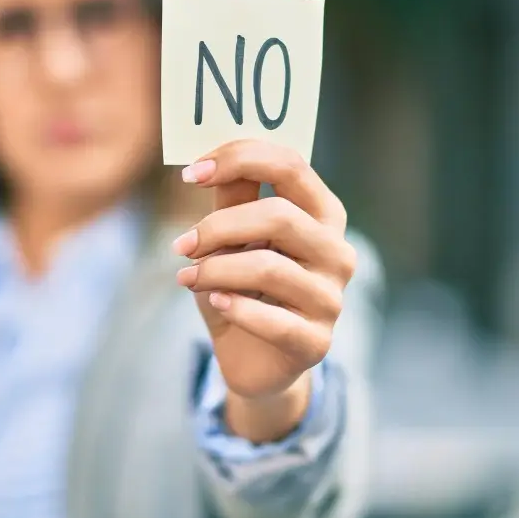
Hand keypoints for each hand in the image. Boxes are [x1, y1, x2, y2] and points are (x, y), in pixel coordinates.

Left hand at [171, 140, 355, 439]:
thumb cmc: (243, 286)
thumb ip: (231, 197)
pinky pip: (273, 321)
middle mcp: (337, 252)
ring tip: (186, 277)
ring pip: (269, 268)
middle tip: (181, 243)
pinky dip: (236, 308)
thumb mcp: (233, 236)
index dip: (240, 159)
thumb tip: (208, 160)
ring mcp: (331, 299)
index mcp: (323, 214)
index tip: (192, 173)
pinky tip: (215, 302)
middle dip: (219, 226)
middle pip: (279, 216)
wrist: (252, 357)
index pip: (291, 166)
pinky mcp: (316, 343)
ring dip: (216, 270)